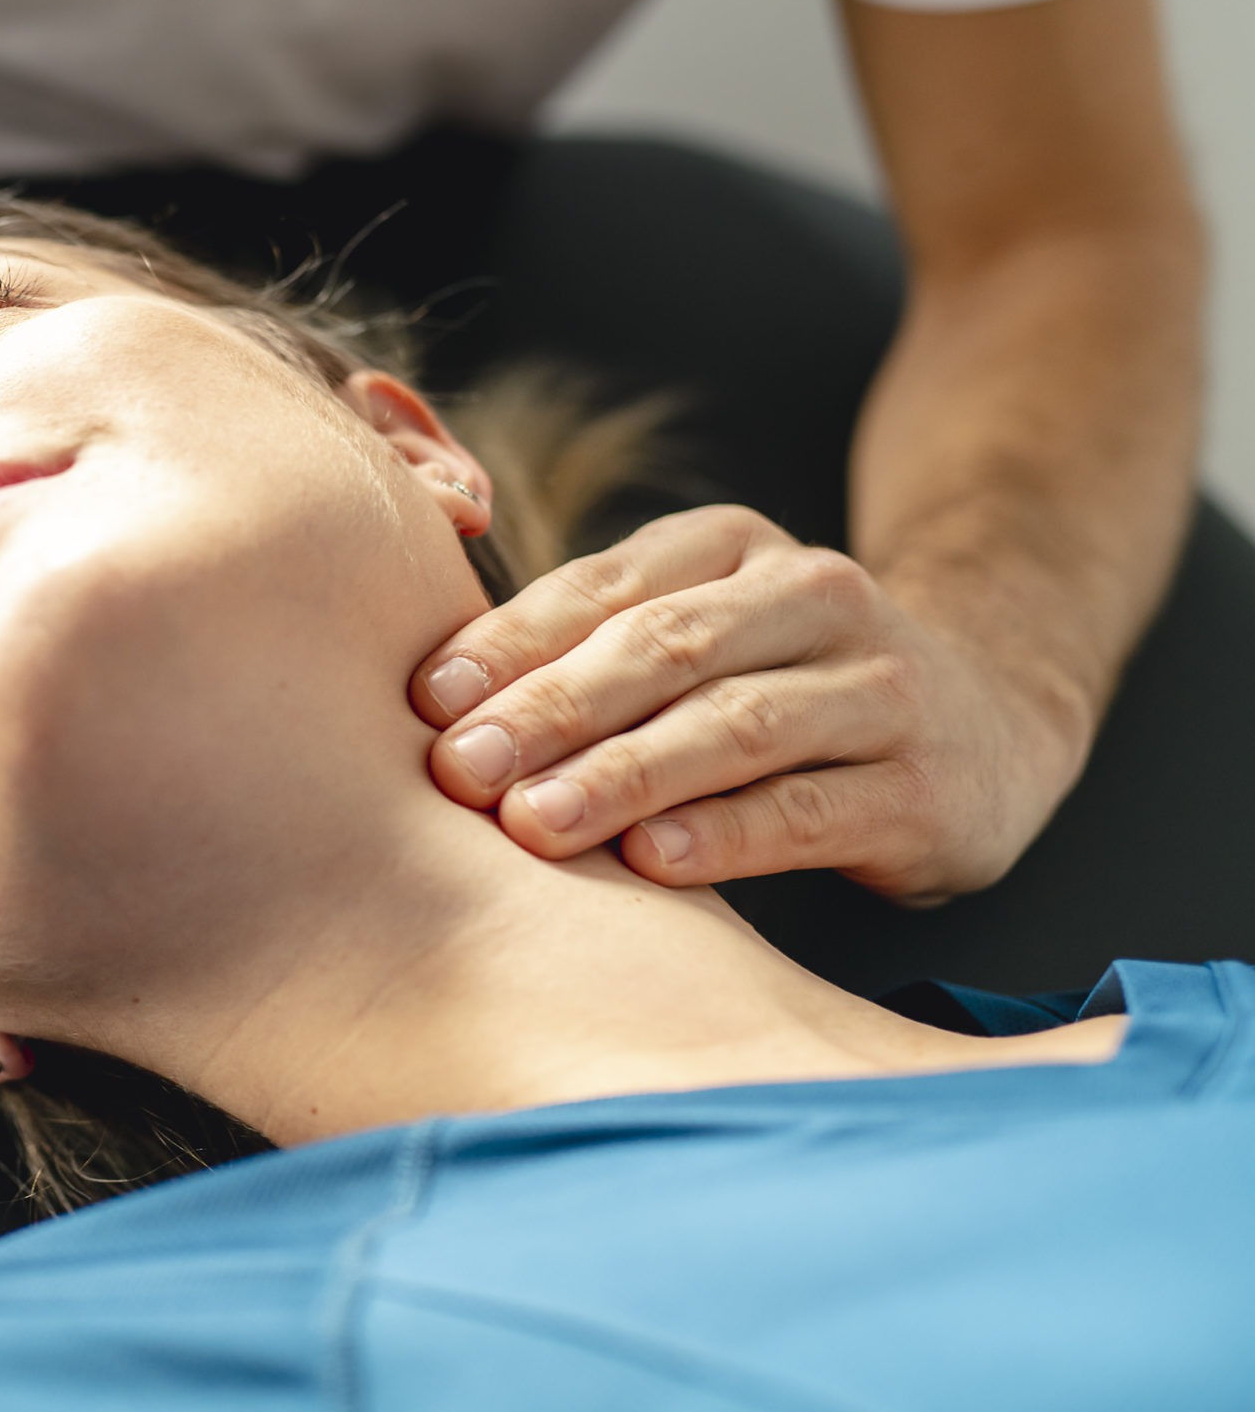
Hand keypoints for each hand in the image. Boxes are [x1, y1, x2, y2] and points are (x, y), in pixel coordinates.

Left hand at [409, 505, 1087, 900]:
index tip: (426, 700)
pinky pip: (807, 809)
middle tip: (461, 768)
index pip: (605, 588)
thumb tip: (428, 705)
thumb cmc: (779, 687)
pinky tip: (649, 864)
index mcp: (732, 547)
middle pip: (664, 650)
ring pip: (734, 726)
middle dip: (552, 709)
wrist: (986, 722)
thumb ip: (583, 650)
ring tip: (532, 822)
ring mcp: (878, 689)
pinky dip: (724, 835)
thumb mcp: (694, 637)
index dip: (511, 641)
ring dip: (623, 776)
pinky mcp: (921, 786)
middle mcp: (813, 599)